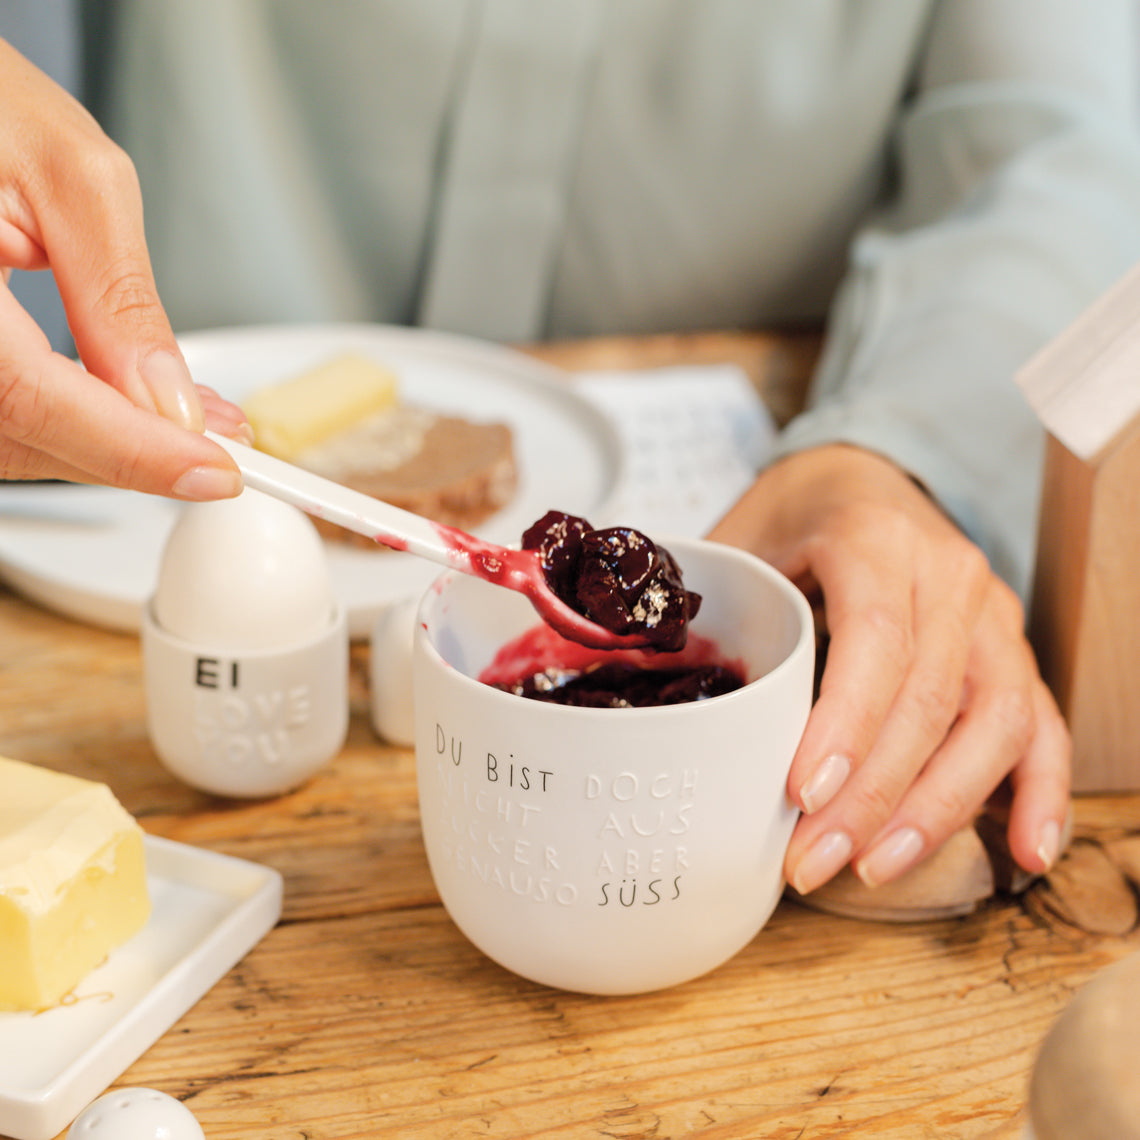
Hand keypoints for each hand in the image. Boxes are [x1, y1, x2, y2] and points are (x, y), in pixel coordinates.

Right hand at [0, 38, 246, 495]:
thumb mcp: (69, 177)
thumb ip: (120, 298)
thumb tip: (168, 399)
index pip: (33, 400)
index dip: (133, 449)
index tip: (216, 470)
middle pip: (25, 437)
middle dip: (136, 453)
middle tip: (223, 447)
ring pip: (16, 440)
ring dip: (111, 446)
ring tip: (193, 425)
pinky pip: (4, 415)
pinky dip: (74, 424)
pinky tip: (129, 409)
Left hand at [707, 443, 1070, 892]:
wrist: (866, 476)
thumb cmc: (798, 512)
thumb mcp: (742, 532)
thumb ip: (705, 598)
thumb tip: (640, 676)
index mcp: (878, 539)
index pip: (878, 638)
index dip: (845, 723)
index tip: (802, 793)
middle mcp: (950, 575)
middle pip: (931, 697)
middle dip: (872, 795)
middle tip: (812, 860)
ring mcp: (993, 615)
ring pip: (995, 722)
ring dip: (939, 809)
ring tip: (874, 869)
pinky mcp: (1011, 651)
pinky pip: (1042, 725)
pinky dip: (1040, 794)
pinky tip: (1021, 854)